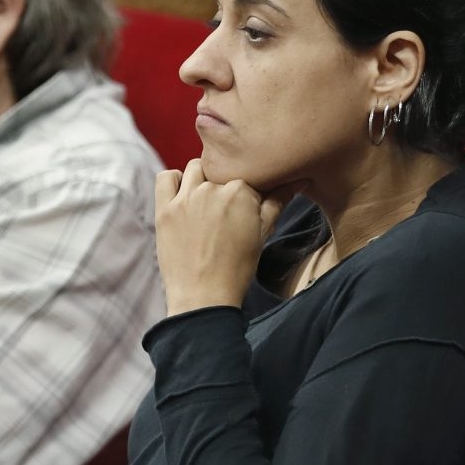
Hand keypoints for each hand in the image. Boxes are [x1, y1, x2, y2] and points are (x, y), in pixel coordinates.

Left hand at [153, 160, 287, 316]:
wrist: (204, 296)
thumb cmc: (238, 268)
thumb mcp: (263, 233)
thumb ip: (278, 201)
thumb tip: (299, 179)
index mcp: (241, 191)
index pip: (247, 175)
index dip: (246, 191)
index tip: (244, 206)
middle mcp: (212, 188)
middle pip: (221, 172)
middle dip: (224, 185)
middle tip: (224, 210)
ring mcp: (185, 197)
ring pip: (195, 168)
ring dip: (201, 178)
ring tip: (204, 203)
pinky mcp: (164, 209)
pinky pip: (165, 178)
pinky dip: (174, 181)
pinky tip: (182, 196)